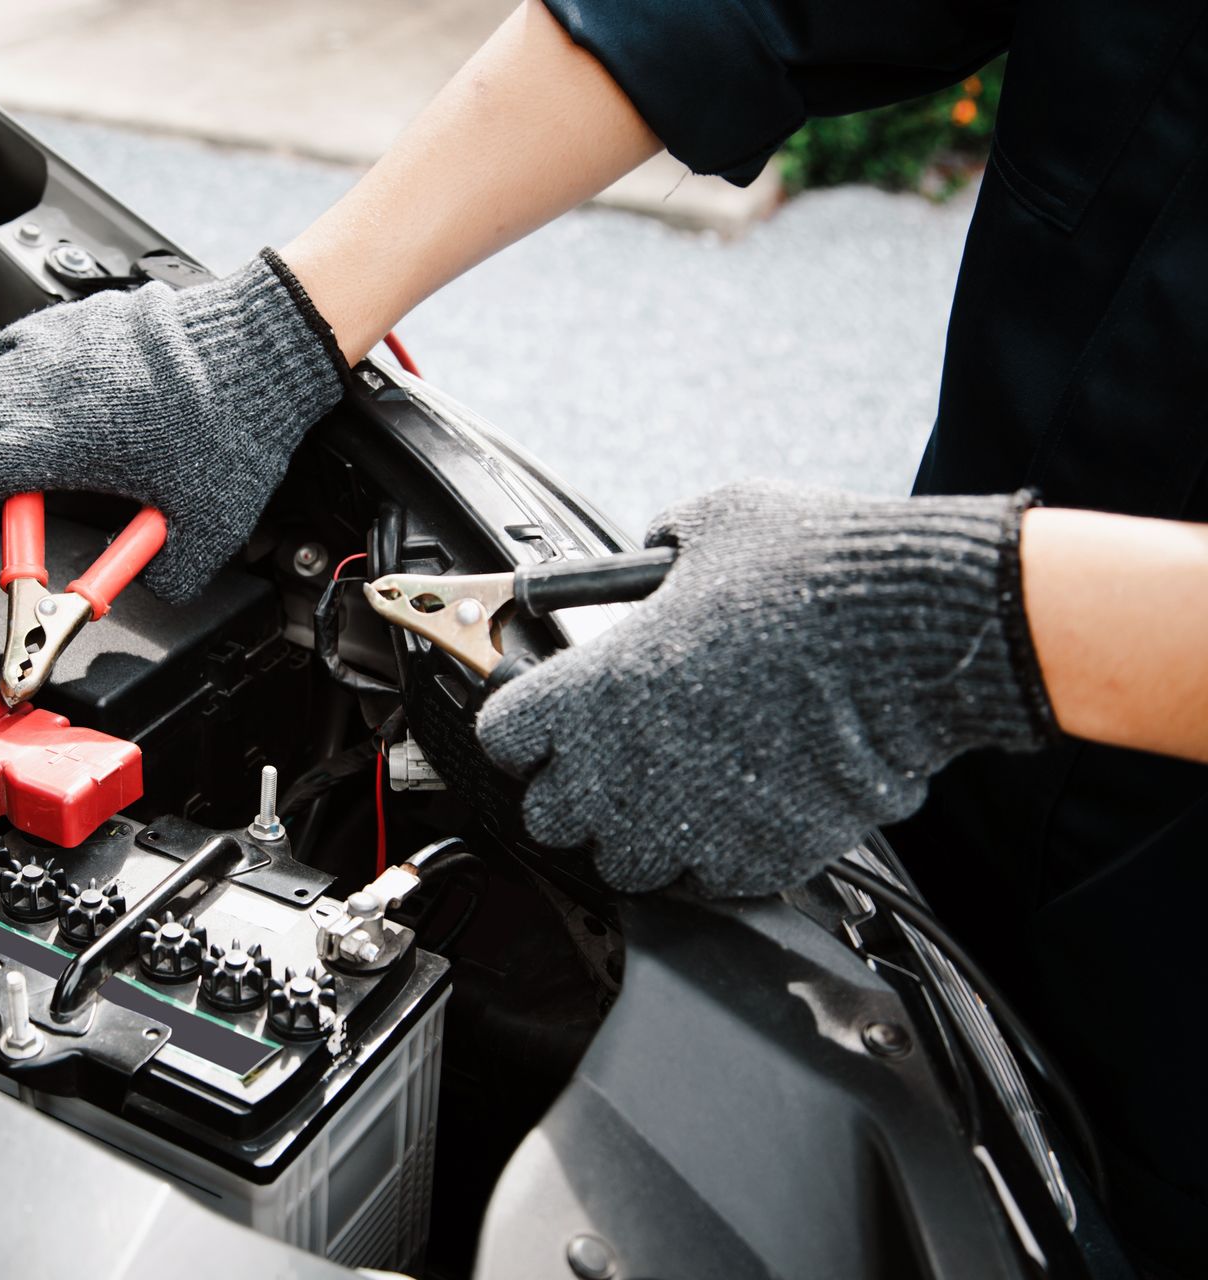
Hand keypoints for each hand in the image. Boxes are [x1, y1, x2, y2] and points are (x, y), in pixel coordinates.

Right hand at [0, 252, 342, 603]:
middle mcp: (42, 387)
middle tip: (19, 484)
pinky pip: (21, 341)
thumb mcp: (206, 528)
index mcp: (58, 442)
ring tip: (34, 436)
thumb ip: (171, 574)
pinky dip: (22, 368)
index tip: (3, 516)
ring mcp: (56, 344)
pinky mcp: (77, 316)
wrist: (257, 356)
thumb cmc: (230, 427)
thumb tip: (152, 585)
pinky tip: (59, 387)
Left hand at [475, 482, 1056, 895]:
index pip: (502, 736)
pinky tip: (736, 807)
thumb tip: (654, 556)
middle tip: (611, 755)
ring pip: (619, 863)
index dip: (523, 721)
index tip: (545, 711)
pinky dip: (707, 854)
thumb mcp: (713, 527)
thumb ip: (658, 553)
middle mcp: (625, 769)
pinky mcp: (754, 861)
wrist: (918, 638)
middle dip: (571, 787)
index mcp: (595, 689)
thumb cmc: (817, 573)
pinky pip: (700, 880)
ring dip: (634, 831)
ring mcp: (688, 825)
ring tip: (675, 787)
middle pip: (547, 815)